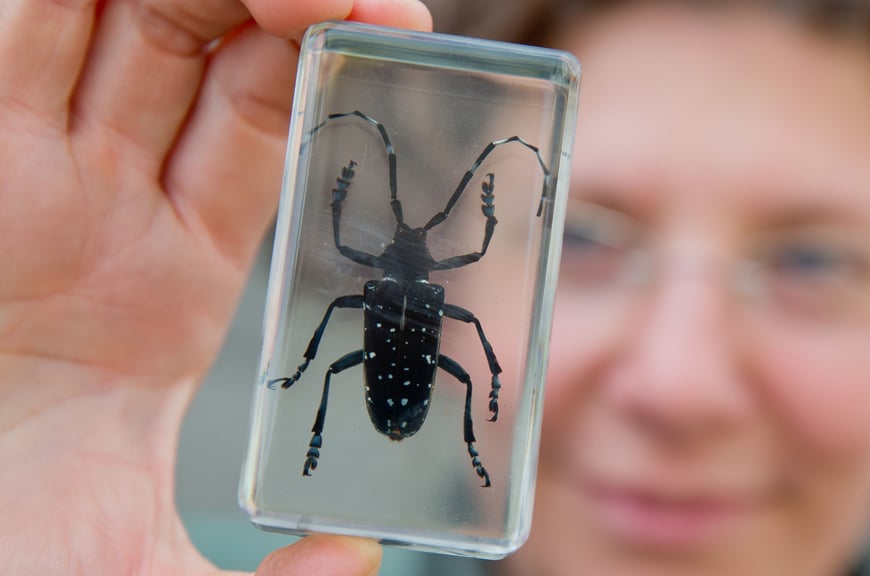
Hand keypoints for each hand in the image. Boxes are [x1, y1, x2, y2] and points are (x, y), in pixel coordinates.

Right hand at [0, 1, 430, 573]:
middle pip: (201, 39)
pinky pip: (20, 27)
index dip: (334, 70)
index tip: (408, 48)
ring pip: (121, 12)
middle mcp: (97, 205)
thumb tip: (359, 557)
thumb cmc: (10, 570)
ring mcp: (23, 170)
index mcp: (167, 275)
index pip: (261, 121)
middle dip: (288, 6)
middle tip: (375, 10)